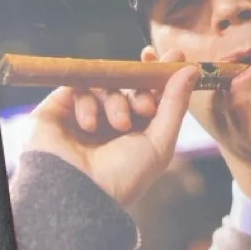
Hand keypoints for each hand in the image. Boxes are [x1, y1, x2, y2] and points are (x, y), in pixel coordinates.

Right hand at [21, 55, 197, 206]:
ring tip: (119, 125)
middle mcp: (109, 121)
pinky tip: (90, 126)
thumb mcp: (159, 143)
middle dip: (141, 89)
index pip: (148, 92)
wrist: (77, 193)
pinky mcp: (59, 107)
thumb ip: (175, 104)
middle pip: (128, 85)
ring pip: (106, 86)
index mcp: (135, 132)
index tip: (172, 55)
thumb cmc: (122, 176)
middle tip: (146, 107)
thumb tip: (191, 68)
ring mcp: (83, 113)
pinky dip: (89, 102)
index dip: (158, 73)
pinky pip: (79, 87)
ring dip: (117, 102)